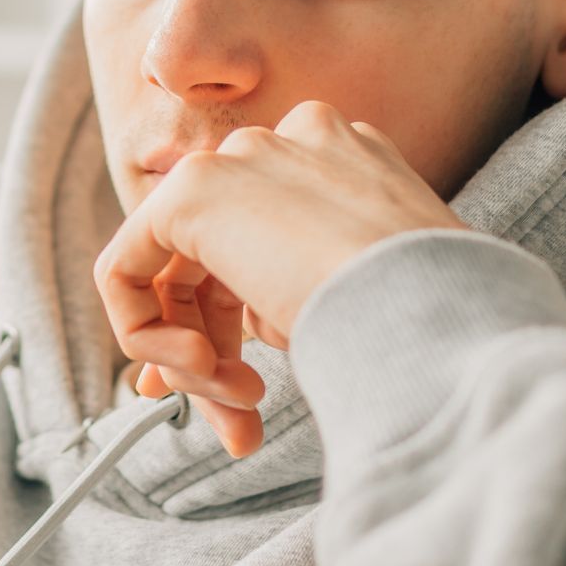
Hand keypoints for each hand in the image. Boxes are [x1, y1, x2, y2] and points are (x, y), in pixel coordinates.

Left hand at [95, 100, 465, 458]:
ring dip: (195, 358)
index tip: (246, 393)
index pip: (264, 239)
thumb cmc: (436, 321)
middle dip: (216, 352)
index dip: (238, 325)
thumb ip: (294, 301)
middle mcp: (292, 143)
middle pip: (215, 260)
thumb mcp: (367, 298)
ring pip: (174, 272)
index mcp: (348, 160)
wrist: (439, 309)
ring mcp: (242, 160)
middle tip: (243, 422)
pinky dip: (147, 335)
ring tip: (243, 409)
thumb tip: (233, 348)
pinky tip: (201, 373)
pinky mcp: (193, 191)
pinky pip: (126, 270)